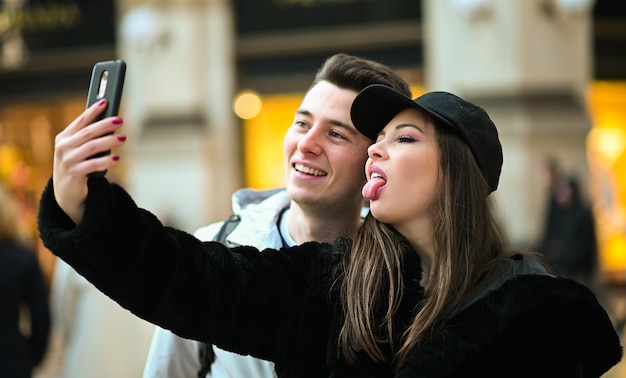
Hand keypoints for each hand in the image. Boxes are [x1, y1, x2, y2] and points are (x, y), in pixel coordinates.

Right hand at [53, 99, 125, 224]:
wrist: (66, 193)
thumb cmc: (77, 166)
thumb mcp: (79, 150)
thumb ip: (89, 138)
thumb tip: (110, 123)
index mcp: (64, 137)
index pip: (80, 121)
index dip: (93, 111)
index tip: (105, 102)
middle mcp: (63, 147)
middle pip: (87, 133)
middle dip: (104, 125)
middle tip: (119, 120)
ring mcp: (67, 161)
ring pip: (91, 147)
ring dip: (109, 142)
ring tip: (123, 138)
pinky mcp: (73, 174)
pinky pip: (92, 165)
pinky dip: (105, 161)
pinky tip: (116, 158)